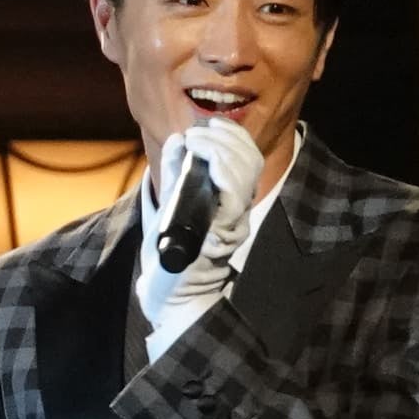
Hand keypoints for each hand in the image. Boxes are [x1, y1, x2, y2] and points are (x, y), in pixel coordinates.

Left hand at [150, 114, 266, 277]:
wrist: (167, 295)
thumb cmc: (168, 255)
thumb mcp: (169, 204)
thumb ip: (174, 174)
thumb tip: (175, 140)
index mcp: (230, 201)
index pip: (247, 158)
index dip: (233, 135)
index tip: (209, 123)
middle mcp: (239, 211)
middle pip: (250, 161)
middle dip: (226, 136)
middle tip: (198, 130)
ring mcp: (233, 223)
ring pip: (245, 174)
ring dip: (219, 148)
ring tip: (195, 139)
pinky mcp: (221, 236)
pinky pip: (233, 198)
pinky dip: (222, 171)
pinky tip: (206, 158)